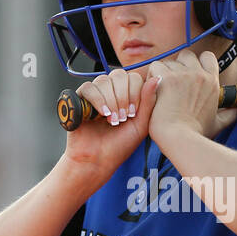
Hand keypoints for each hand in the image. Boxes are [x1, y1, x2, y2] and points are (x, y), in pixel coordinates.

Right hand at [61, 67, 162, 186]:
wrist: (98, 160)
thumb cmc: (120, 145)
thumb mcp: (141, 124)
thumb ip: (148, 101)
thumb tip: (157, 78)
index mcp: (127, 95)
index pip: (134, 78)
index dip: (135, 92)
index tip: (133, 113)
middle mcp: (111, 91)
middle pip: (119, 75)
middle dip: (123, 96)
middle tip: (123, 118)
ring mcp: (95, 94)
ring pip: (104, 80)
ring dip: (111, 100)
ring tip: (112, 120)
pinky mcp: (79, 99)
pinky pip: (88, 87)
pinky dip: (97, 99)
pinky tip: (102, 114)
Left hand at [147, 49, 236, 142]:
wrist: (180, 139)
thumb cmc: (197, 134)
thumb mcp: (218, 123)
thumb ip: (229, 114)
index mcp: (212, 82)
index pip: (207, 56)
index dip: (197, 62)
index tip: (189, 75)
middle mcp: (199, 74)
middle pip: (186, 55)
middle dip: (178, 66)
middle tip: (172, 84)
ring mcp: (182, 74)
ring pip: (168, 62)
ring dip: (162, 73)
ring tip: (161, 92)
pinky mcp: (166, 78)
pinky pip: (155, 66)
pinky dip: (151, 77)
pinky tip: (153, 91)